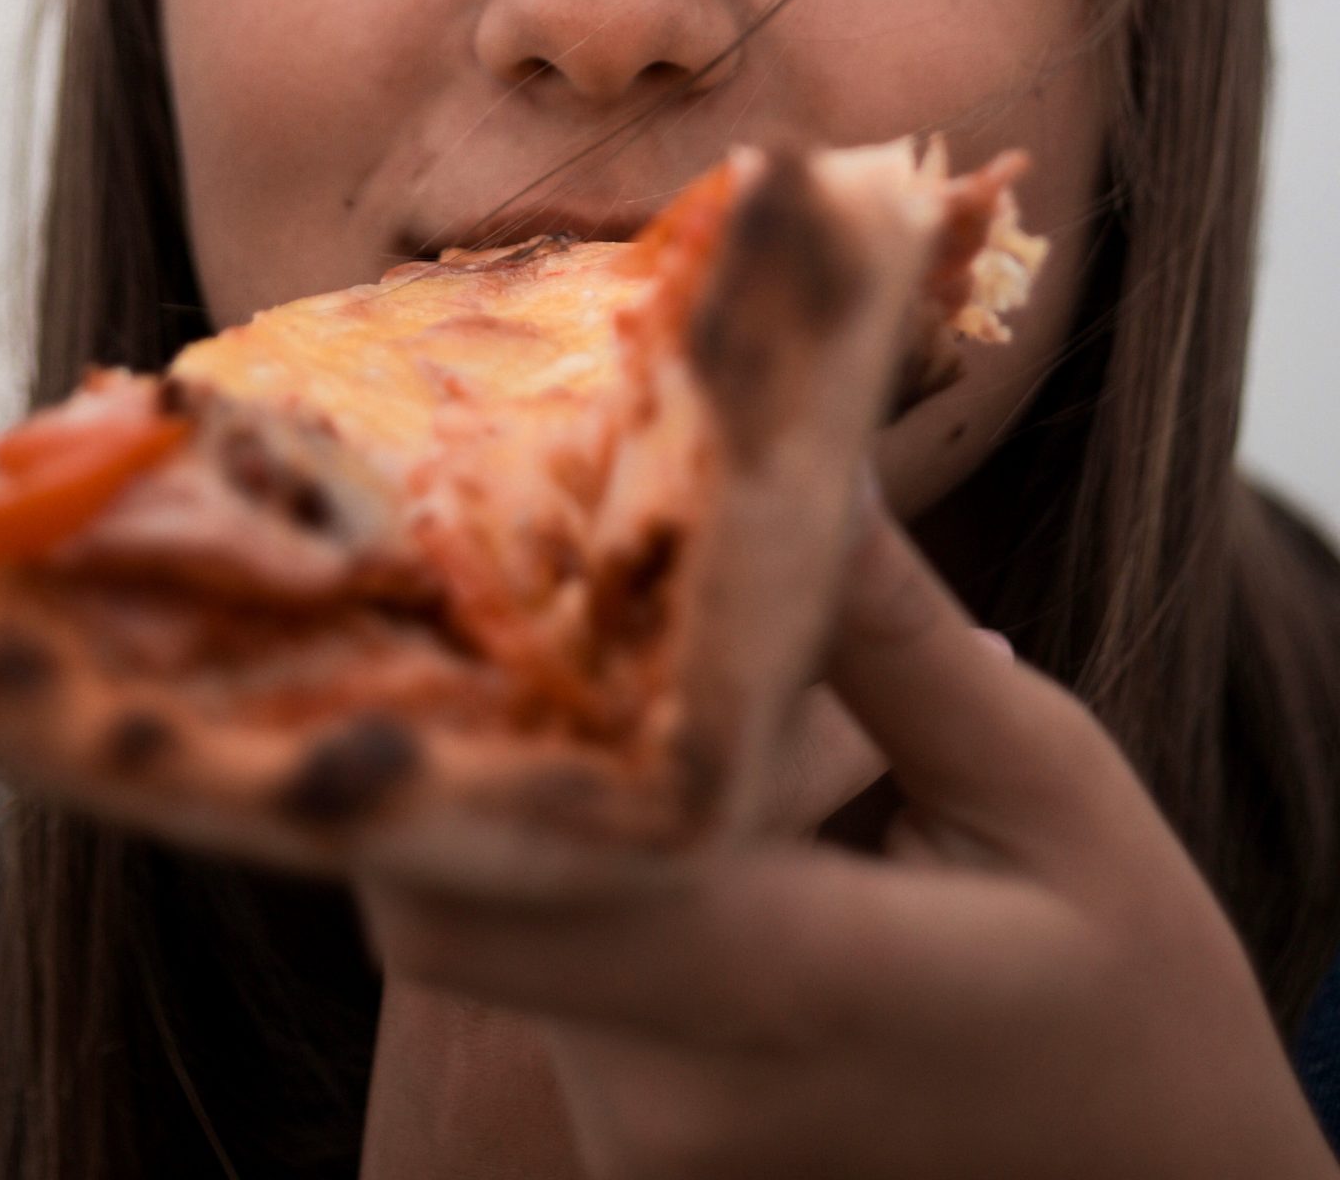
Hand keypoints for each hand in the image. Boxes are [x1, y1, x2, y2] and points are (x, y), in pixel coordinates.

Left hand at [363, 504, 1335, 1179]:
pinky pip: (550, 978)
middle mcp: (675, 1093)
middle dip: (463, 745)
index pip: (501, 874)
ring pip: (498, 931)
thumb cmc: (1123, 980)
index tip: (429, 587)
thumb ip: (887, 632)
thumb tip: (787, 443)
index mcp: (790, 985)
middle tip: (501, 588)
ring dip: (547, 799)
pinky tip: (694, 793)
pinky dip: (590, 872)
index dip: (426, 744)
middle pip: (451, 902)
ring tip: (657, 683)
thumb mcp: (1045, 780)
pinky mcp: (638, 1158)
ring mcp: (648, 1145)